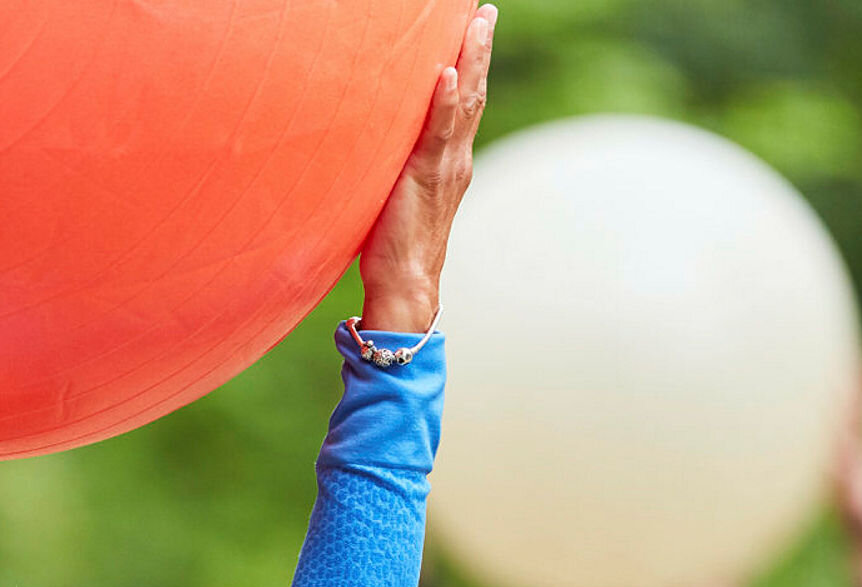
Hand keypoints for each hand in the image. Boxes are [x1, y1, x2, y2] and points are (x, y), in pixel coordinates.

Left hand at [357, 4, 496, 333]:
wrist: (405, 284)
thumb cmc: (394, 247)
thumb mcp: (399, 196)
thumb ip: (397, 170)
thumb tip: (376, 149)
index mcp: (449, 162)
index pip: (462, 104)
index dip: (470, 67)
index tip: (474, 31)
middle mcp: (455, 159)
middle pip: (471, 92)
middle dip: (478, 49)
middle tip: (485, 12)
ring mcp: (445, 167)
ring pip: (462, 103)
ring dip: (470, 61)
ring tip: (475, 25)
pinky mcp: (426, 178)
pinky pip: (437, 134)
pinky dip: (444, 103)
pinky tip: (447, 74)